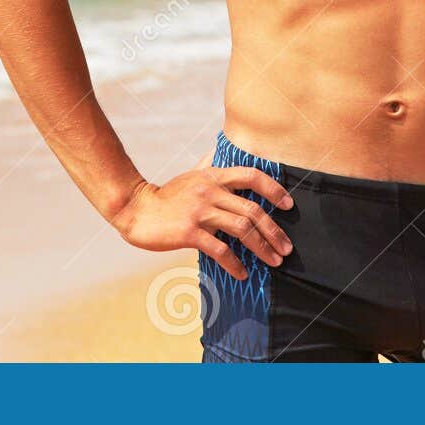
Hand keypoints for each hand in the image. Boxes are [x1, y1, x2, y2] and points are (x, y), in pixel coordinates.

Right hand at [111, 151, 293, 279]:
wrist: (135, 209)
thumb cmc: (165, 196)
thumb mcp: (189, 175)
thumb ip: (207, 165)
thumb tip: (217, 150)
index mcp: (213, 176)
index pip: (251, 176)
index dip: (273, 189)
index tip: (288, 205)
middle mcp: (209, 191)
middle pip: (252, 209)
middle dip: (274, 230)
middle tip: (287, 248)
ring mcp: (200, 211)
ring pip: (242, 228)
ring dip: (262, 247)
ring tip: (274, 261)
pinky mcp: (189, 232)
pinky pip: (220, 249)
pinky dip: (235, 263)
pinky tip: (242, 273)